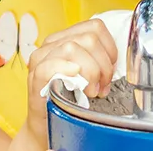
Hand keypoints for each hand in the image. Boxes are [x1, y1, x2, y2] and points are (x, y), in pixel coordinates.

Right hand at [21, 18, 117, 142]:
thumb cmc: (70, 100)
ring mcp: (41, 60)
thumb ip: (98, 60)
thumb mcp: (87, 74)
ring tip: (91, 92)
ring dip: (90, 72)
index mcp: (66, 39)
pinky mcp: (35, 78)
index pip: (95, 27)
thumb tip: (117, 61)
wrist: (46, 125)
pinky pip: (49, 65)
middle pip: (88, 39)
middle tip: (102, 87)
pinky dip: (65, 70)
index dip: (110, 49)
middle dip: (103, 66)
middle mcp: (52, 45)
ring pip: (72, 48)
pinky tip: (76, 84)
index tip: (110, 70)